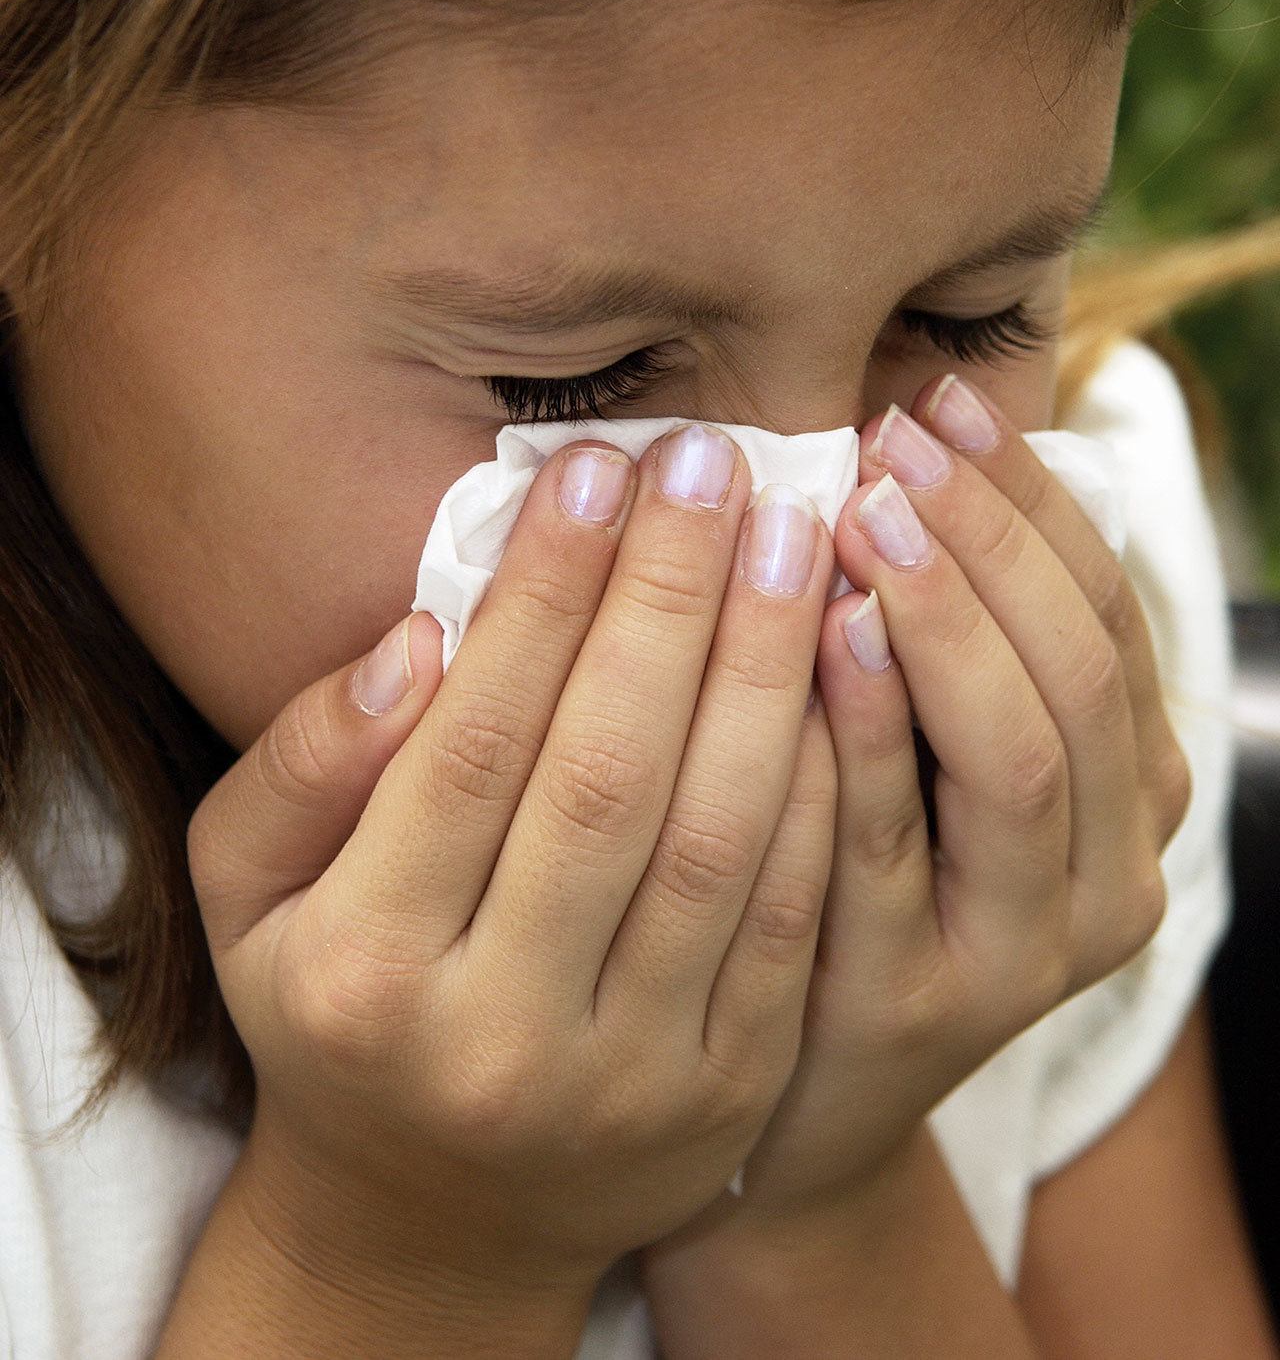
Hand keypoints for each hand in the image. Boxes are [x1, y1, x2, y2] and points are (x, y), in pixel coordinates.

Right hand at [185, 424, 839, 1304]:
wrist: (436, 1221)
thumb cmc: (334, 1007)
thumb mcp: (247, 895)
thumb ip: (302, 762)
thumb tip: (420, 635)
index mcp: (366, 971)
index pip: (474, 745)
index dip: (542, 596)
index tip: (591, 470)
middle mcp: (503, 1037)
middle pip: (610, 777)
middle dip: (672, 598)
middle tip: (715, 462)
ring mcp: (635, 1077)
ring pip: (725, 837)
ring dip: (771, 664)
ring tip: (796, 529)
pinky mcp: (734, 1088)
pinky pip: (798, 906)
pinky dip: (826, 768)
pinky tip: (839, 654)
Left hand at [642, 369, 1192, 1262]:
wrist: (793, 1085)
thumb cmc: (856, 866)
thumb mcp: (934, 744)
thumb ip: (947, 621)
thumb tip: (905, 425)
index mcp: (1132, 780)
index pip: (1105, 606)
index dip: (1028, 495)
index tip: (938, 397)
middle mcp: (1113, 867)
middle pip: (1078, 670)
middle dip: (990, 535)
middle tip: (895, 438)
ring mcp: (1029, 951)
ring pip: (1022, 757)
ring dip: (947, 616)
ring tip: (868, 511)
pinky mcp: (924, 1005)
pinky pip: (897, 846)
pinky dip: (870, 727)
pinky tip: (820, 631)